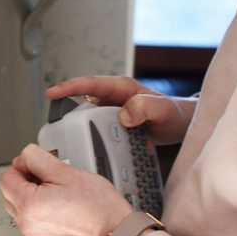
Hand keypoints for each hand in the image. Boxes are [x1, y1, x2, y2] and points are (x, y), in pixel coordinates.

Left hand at [0, 144, 132, 235]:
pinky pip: (29, 221)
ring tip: (57, 194)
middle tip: (50, 179)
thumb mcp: (66, 171)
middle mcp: (26, 224)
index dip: (21, 167)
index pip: (6, 178)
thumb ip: (37, 159)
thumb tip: (22, 158)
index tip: (38, 167)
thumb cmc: (98, 206)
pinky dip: (38, 212)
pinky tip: (58, 207)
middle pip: (8, 194)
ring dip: (30, 197)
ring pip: (18, 208)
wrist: (115, 233)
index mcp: (29, 205)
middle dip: (25, 182)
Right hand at [46, 75, 196, 145]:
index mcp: (122, 89)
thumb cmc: (176, 115)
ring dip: (77, 129)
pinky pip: (97, 130)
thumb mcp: (163, 110)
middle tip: (54, 127)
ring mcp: (113, 113)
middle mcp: (114, 99)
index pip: (90, 84)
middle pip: (82, 102)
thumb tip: (124, 113)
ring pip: (87, 118)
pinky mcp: (114, 126)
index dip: (69, 87)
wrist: (183, 127)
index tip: (52, 92)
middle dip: (66, 113)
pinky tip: (87, 151)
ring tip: (66, 143)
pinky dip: (90, 138)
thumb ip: (146, 107)